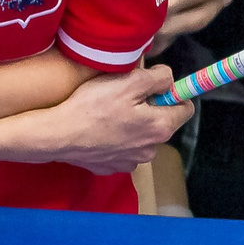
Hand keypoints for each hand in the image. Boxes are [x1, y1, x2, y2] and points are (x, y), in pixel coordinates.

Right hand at [34, 65, 193, 173]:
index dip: (172, 94)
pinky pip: (123, 148)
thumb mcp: (129, 81)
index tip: (153, 87)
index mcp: (160, 127)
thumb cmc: (92, 107)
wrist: (57, 136)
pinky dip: (115, 138)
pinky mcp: (113, 166)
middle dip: (148, 109)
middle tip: (123, 98)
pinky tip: (99, 130)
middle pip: (161, 122)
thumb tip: (169, 79)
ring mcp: (132, 161)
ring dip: (131, 125)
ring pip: (141, 136)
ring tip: (108, 114)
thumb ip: (158, 78)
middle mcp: (151, 149)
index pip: (186, 108)